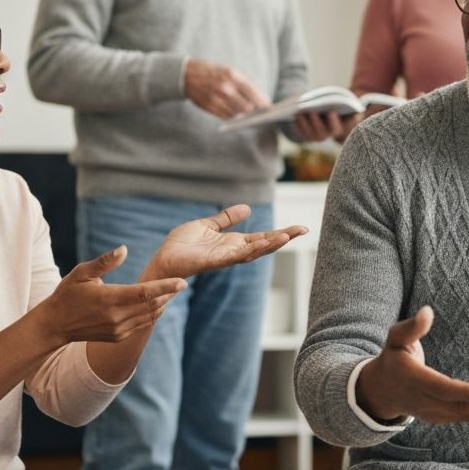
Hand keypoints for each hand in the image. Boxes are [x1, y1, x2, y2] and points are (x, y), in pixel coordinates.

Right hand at [38, 247, 185, 343]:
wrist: (55, 325)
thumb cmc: (68, 294)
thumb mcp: (81, 273)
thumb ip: (104, 262)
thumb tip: (124, 249)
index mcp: (109, 299)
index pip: (144, 293)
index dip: (166, 287)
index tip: (182, 282)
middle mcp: (116, 317)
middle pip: (152, 305)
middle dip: (168, 294)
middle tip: (181, 284)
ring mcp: (118, 329)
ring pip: (149, 317)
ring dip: (162, 305)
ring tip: (171, 292)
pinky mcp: (118, 337)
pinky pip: (142, 325)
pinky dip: (152, 315)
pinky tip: (156, 305)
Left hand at [146, 205, 307, 278]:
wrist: (164, 258)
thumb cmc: (183, 245)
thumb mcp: (207, 225)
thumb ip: (227, 219)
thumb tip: (248, 208)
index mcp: (234, 243)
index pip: (262, 238)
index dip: (281, 233)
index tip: (299, 228)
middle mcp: (234, 252)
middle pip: (264, 245)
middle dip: (284, 238)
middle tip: (304, 229)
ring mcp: (225, 258)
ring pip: (254, 252)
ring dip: (271, 244)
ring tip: (288, 235)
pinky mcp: (214, 261)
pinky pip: (235, 255)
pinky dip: (250, 249)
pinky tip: (262, 243)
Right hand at [184, 59, 271, 118]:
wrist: (186, 74)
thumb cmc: (212, 72)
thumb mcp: (229, 70)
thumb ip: (243, 83)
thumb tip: (259, 98)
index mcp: (232, 75)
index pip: (253, 92)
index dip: (262, 101)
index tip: (268, 107)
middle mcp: (225, 88)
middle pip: (247, 107)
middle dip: (255, 111)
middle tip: (260, 114)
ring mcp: (217, 98)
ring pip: (237, 114)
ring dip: (244, 116)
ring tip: (249, 116)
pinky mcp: (210, 107)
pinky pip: (226, 117)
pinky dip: (233, 117)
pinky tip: (236, 115)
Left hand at [293, 111, 358, 143]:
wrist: (321, 112)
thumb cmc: (335, 105)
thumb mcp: (343, 106)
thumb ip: (348, 106)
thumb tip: (356, 108)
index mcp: (337, 129)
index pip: (336, 128)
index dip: (334, 122)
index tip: (331, 112)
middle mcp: (326, 136)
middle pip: (321, 132)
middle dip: (316, 122)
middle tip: (312, 111)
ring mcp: (315, 137)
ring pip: (309, 133)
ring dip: (304, 123)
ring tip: (300, 111)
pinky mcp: (305, 135)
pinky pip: (301, 132)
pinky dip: (298, 123)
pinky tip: (295, 114)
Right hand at [356, 306, 468, 422]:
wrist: (381, 390)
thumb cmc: (393, 358)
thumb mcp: (396, 339)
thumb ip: (411, 327)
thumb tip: (428, 311)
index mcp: (413, 379)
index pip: (442, 388)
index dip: (465, 392)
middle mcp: (423, 400)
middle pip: (458, 406)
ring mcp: (431, 413)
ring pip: (464, 415)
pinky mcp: (439, 417)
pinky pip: (463, 417)